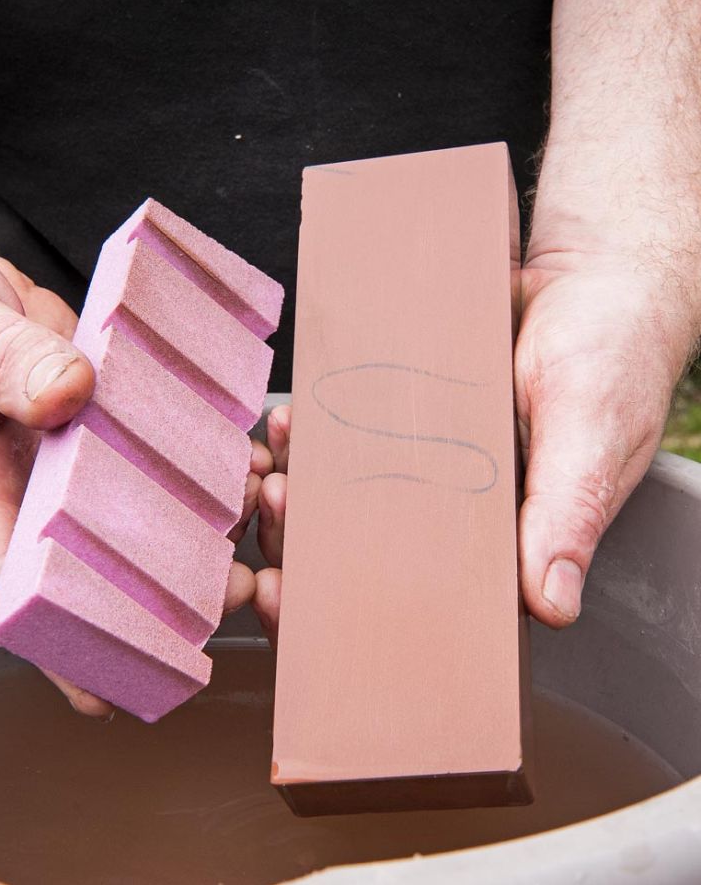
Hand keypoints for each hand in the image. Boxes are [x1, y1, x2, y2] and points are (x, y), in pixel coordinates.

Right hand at [0, 218, 267, 714]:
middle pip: (87, 559)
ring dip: (192, 516)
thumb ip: (0, 362)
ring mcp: (61, 450)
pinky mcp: (94, 410)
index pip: (4, 581)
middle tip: (229, 594)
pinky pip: (146, 439)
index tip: (111, 693)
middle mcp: (16, 484)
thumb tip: (71, 395)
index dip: (59, 642)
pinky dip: (192, 449)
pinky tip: (240, 450)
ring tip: (252, 507)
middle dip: (157, 587)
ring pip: (130, 504)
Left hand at [256, 254, 693, 636]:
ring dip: (300, 490)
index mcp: (508, 540)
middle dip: (303, 542)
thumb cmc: (613, 355)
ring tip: (272, 469)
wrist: (592, 279)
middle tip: (272, 508)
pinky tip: (290, 424)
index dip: (349, 602)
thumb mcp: (593, 433)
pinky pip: (351, 438)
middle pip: (367, 550)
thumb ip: (570, 513)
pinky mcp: (412, 419)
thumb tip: (553, 605)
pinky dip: (313, 438)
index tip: (287, 592)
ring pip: (349, 497)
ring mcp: (431, 464)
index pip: (420, 596)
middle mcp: (462, 512)